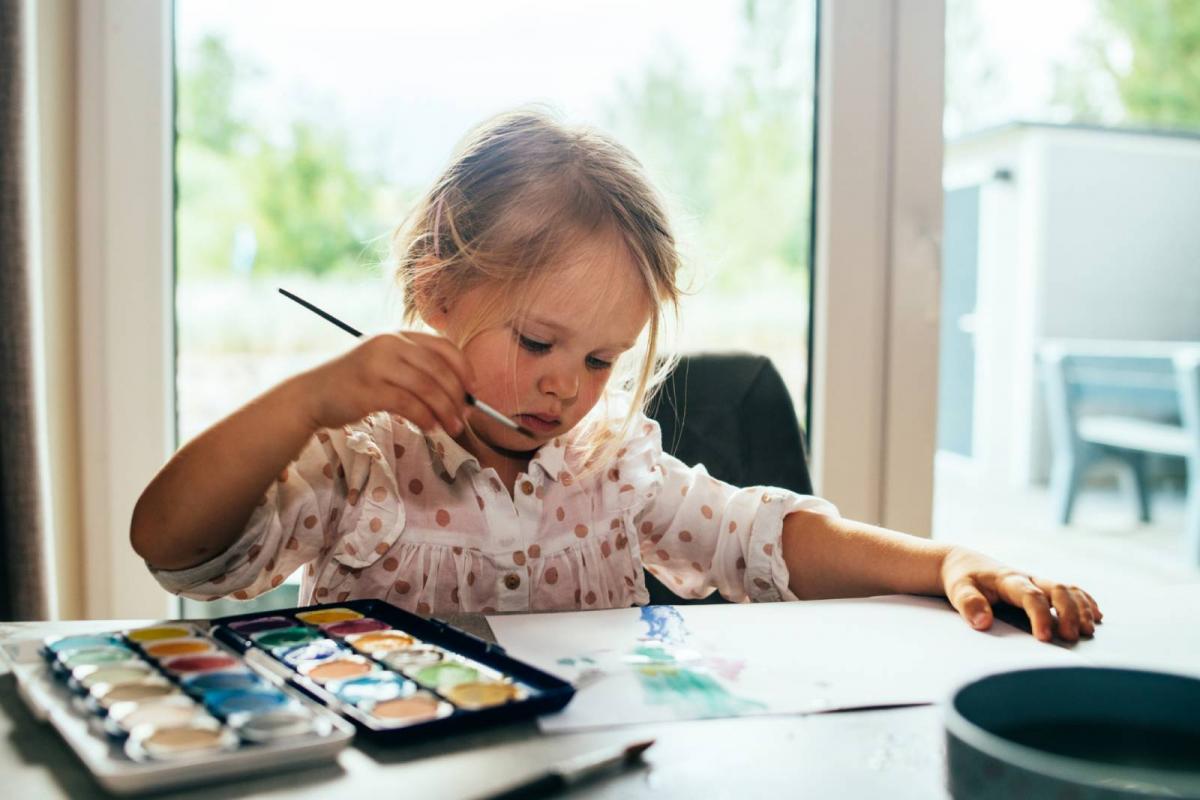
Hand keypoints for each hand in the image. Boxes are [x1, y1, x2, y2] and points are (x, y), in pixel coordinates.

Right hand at [299, 331, 475, 434]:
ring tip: (452, 427)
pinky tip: (429, 427)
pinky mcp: (368, 389)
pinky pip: (408, 404)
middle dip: (457, 396)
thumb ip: (415, 368)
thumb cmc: (353, 383)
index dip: (464, 368)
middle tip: (464, 417)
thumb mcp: (385, 363)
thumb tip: (457, 392)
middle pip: (439, 369)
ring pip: (427, 387)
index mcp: (397, 335)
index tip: (472, 390)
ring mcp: (378, 365)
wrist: (311, 394)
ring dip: (445, 411)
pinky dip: (425, 417)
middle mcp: (389, 344)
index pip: (443, 346)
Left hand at [940, 547, 1101, 641]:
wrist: (962, 562)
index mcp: (1007, 579)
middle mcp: (1026, 578)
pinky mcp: (1041, 586)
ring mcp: (1036, 581)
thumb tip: (983, 623)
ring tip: (1087, 631)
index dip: (1040, 616)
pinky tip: (1096, 616)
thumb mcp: (957, 590)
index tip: (1045, 638)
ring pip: (1066, 589)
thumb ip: (969, 604)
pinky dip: (1085, 601)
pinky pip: (1069, 590)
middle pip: (1056, 589)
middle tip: (1072, 637)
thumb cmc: (961, 579)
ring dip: (1081, 609)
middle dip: (1068, 613)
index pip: (1030, 595)